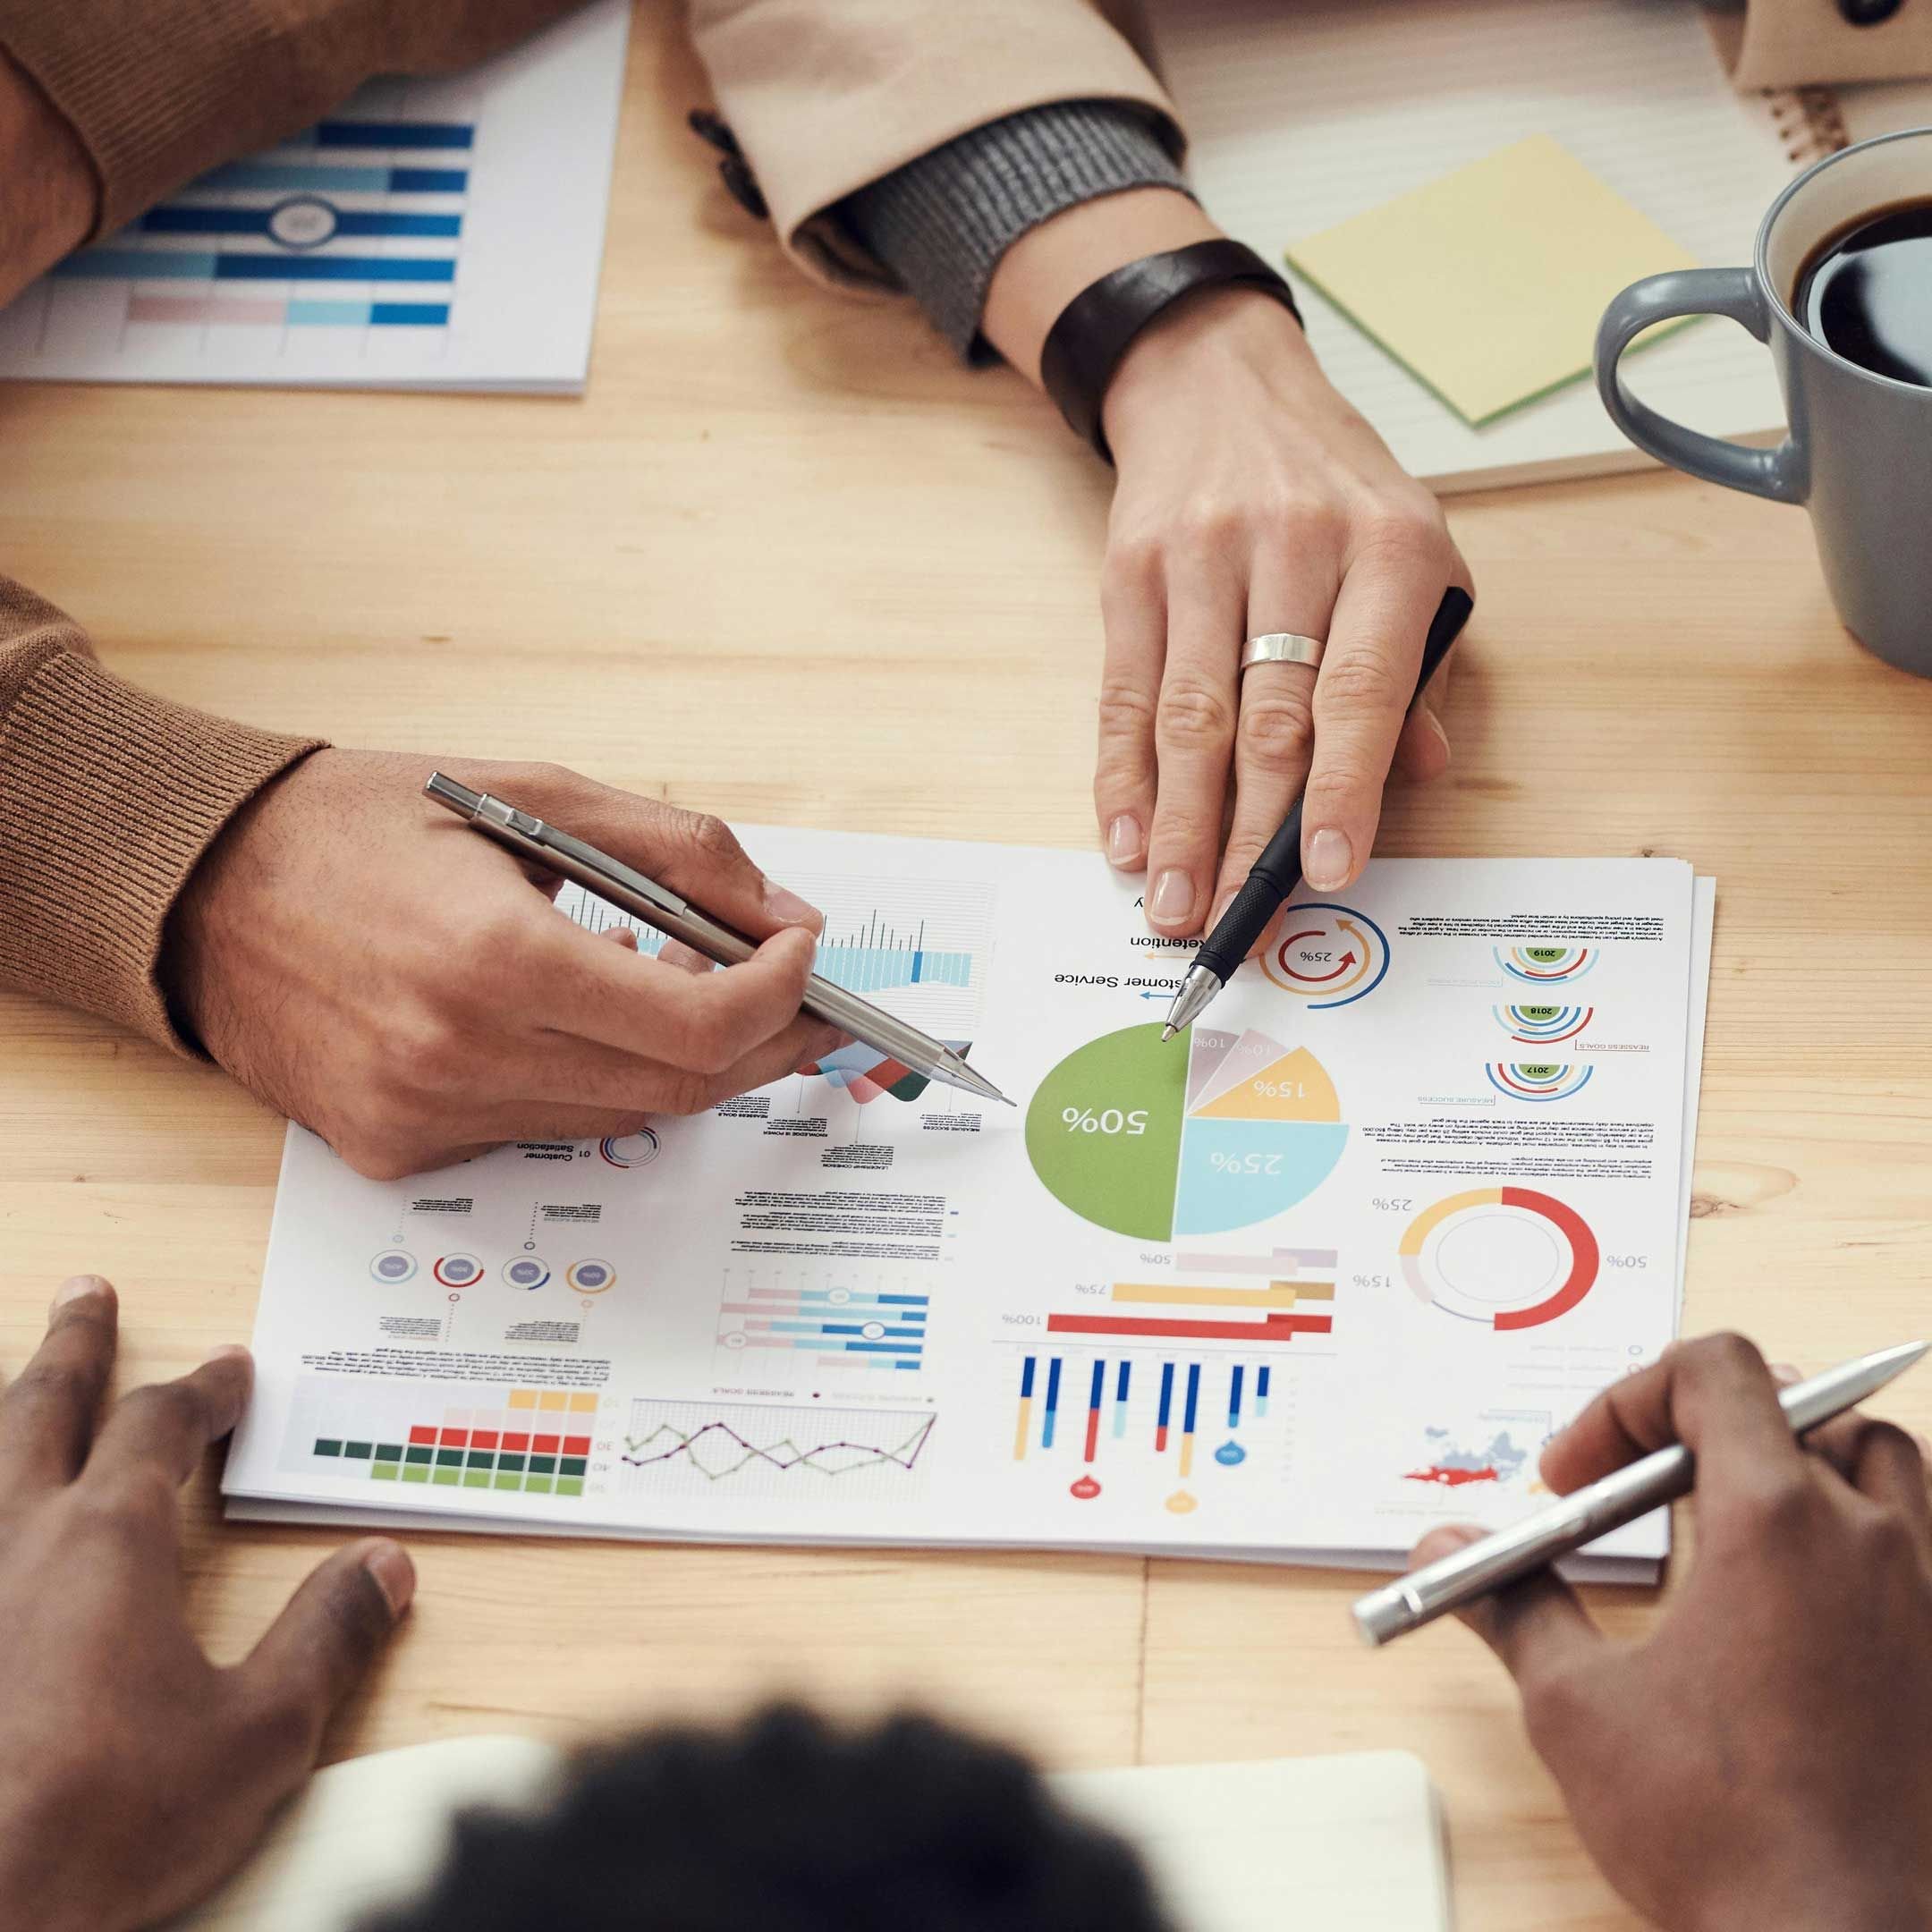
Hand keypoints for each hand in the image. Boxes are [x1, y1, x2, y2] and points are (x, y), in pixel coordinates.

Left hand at [0, 1275, 412, 1931]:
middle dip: (74, 1346)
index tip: (228, 1371)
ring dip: (6, 1405)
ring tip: (13, 1377)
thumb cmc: (98, 1826)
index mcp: (106, 1543)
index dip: (202, 1392)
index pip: (161, 1428)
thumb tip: (385, 1567)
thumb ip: (326, 1640)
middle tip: (86, 1294)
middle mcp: (11, 1540)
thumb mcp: (255, 1738)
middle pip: (40, 1408)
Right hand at [164, 750, 840, 1177]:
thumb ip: (679, 853)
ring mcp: (424, 1119)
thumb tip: (784, 917)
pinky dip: (591, 1081)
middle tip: (798, 995)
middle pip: (678, 1089)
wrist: (196, 886)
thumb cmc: (359, 823)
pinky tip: (585, 1020)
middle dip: (762, 1041)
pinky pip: (542, 1132)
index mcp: (495, 959)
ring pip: (619, 1118)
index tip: (803, 954)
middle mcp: (459, 1058)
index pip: (699, 1027)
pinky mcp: (397, 1151)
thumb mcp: (532, 792)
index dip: (780, 996)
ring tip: (692, 989)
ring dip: (681, 1061)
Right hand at [980, 189, 1467, 947]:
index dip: (1343, 789)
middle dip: (1245, 833)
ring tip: (1172, 903)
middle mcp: (1294, 547)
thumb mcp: (1416, 554)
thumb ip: (1421, 670)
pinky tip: (1126, 835)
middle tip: (1231, 919)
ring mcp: (1201, 555)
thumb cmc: (1335, 490)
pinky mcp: (1131, 571)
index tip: (1329, 871)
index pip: (1361, 690)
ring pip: (1188, 716)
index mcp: (1388, 549)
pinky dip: (1122, 773)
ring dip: (1178, 823)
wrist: (1221, 385)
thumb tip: (1416, 775)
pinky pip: (1125, 691)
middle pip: (1266, 718)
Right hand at [1413, 1334, 1931, 1931]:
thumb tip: (1446, 1553)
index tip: (1579, 1475)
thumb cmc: (1723, 1835)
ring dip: (1796, 1465)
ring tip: (1725, 1527)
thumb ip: (1512, 1603)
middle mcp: (1871, 1540)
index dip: (1628, 1400)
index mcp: (1777, 1521)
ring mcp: (1927, 1598)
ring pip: (1878, 1462)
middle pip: (1796, 1404)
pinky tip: (1791, 1606)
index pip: (1716, 1370)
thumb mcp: (1577, 1707)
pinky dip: (1853, 1537)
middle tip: (1635, 1495)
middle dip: (1699, 1427)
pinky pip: (1918, 1545)